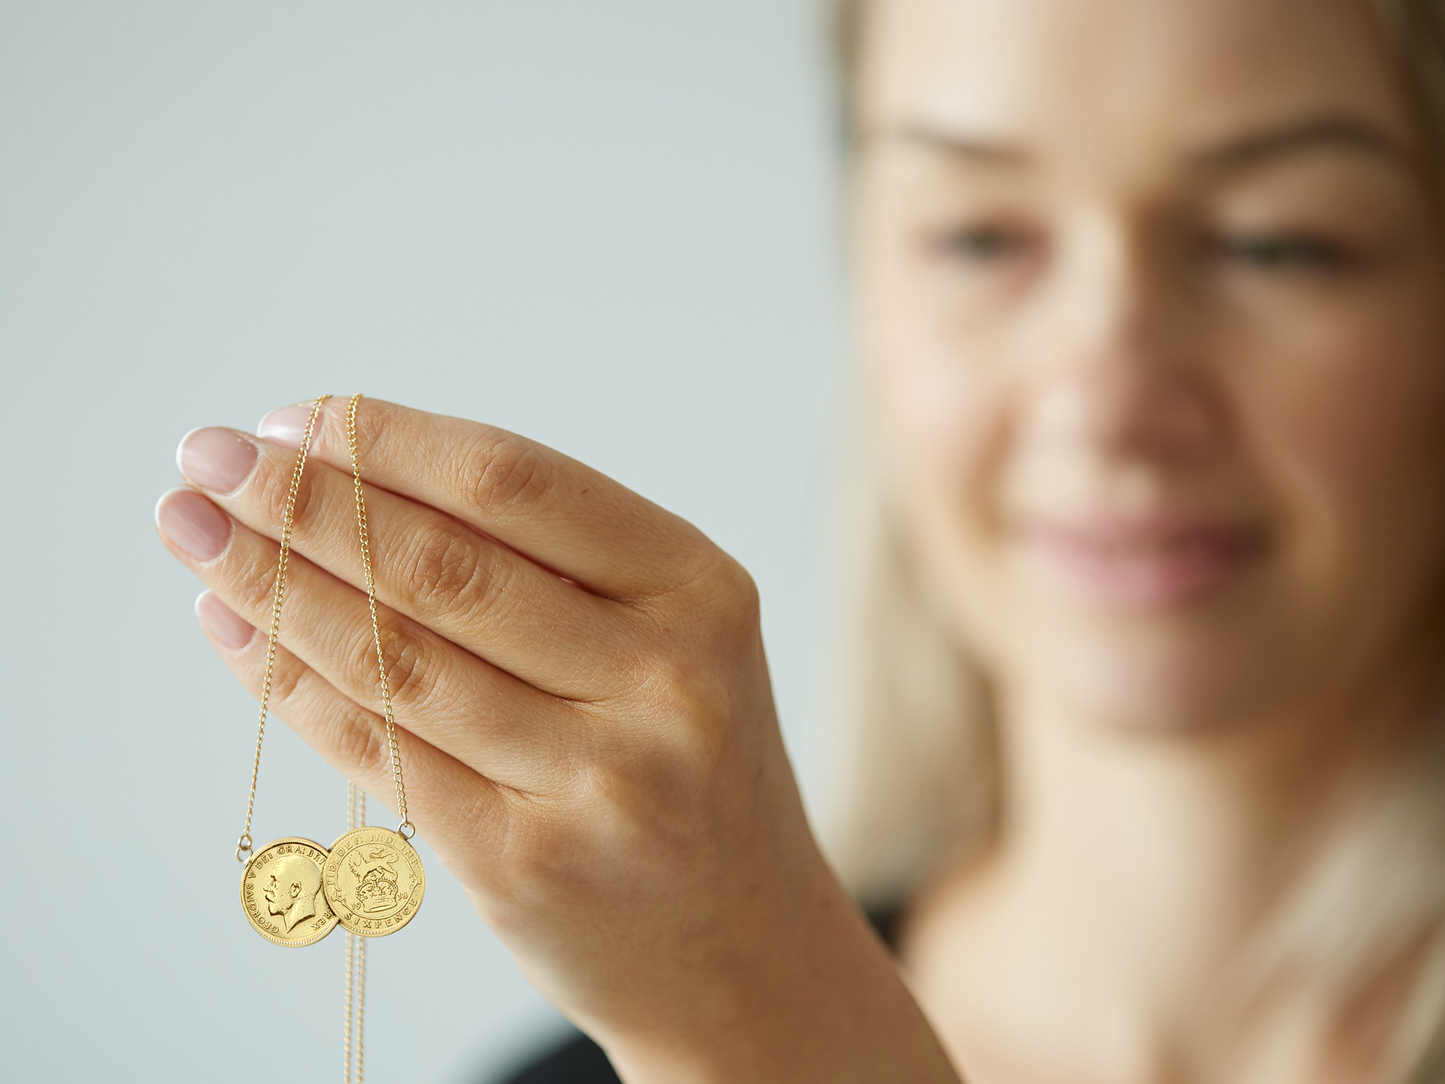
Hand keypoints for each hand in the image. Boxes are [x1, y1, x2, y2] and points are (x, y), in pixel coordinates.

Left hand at [156, 398, 958, 1082]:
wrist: (738, 940)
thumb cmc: (684, 763)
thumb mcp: (668, 637)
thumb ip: (548, 563)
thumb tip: (354, 474)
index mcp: (699, 589)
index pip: (517, 485)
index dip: (389, 442)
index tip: (295, 417)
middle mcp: (663, 679)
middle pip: (445, 566)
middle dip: (305, 502)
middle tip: (211, 456)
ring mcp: (599, 780)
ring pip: (398, 657)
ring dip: (273, 584)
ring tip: (194, 529)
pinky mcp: (524, 866)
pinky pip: (380, 752)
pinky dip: (291, 685)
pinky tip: (235, 631)